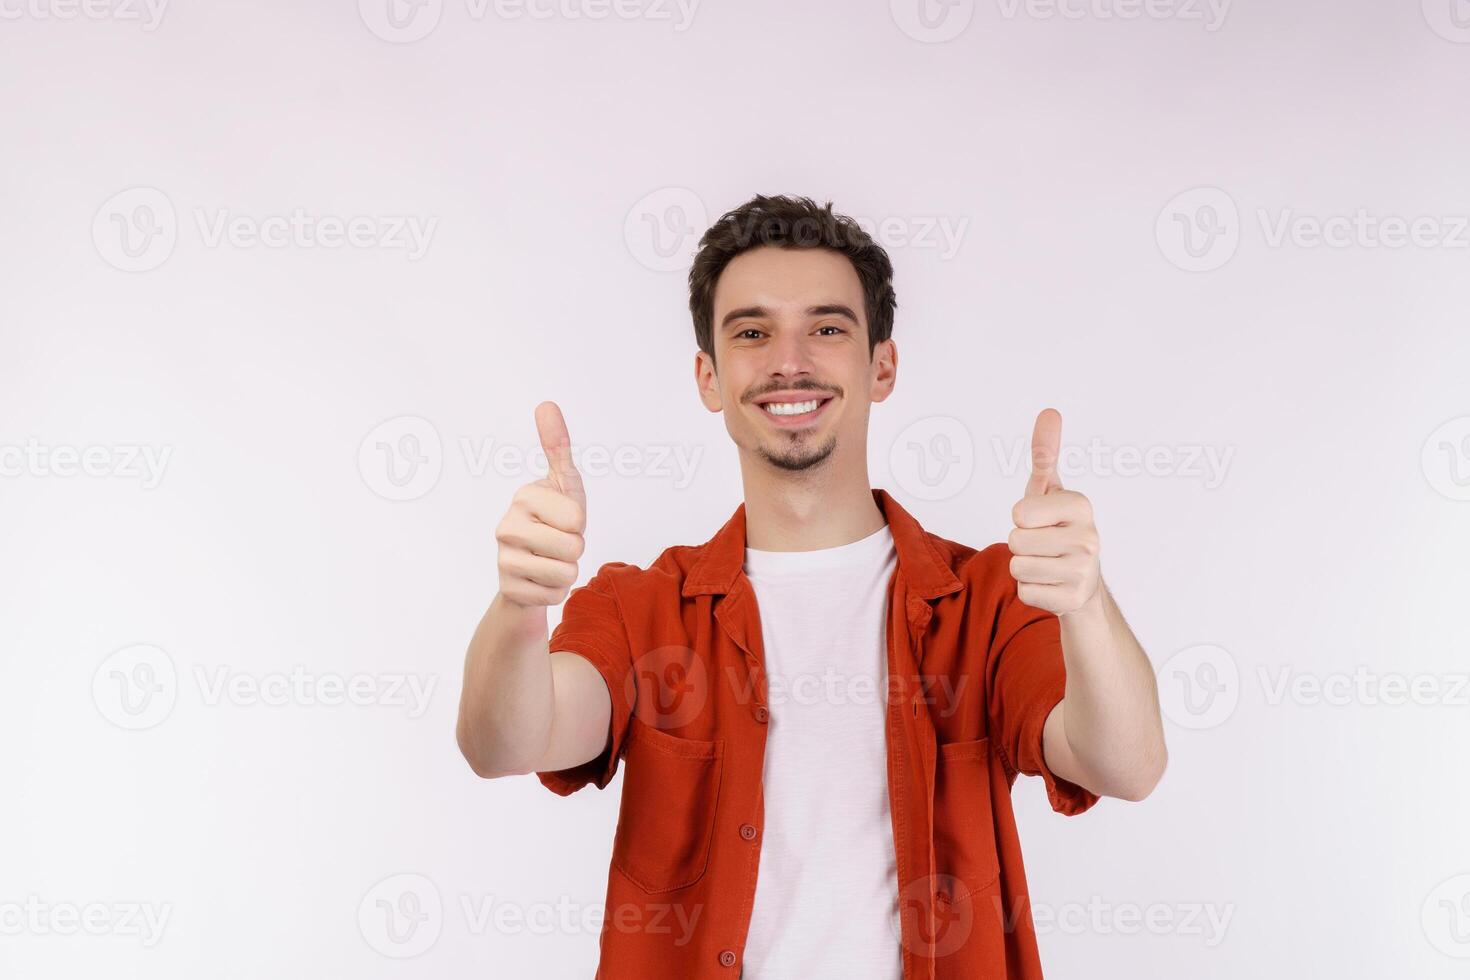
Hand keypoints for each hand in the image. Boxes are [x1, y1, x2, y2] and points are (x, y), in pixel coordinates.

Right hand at [493, 401, 587, 608]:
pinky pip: (555, 595)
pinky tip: (539, 581)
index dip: (578, 522)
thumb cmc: (552, 522)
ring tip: (548, 561)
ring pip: (566, 573)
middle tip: (557, 544)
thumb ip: (557, 446)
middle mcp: (506, 526)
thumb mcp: (563, 485)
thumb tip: (546, 403)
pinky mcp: (508, 589)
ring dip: (566, 571)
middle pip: (574, 546)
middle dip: (575, 549)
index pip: (577, 516)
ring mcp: (503, 560)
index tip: (562, 520)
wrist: (527, 570)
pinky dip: (555, 591)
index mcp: (524, 496)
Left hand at [1007, 408, 1101, 616]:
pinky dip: (1030, 590)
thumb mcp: (1050, 491)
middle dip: (1020, 544)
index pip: (1020, 512)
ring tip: (1046, 564)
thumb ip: (1046, 453)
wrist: (1081, 582)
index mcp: (1081, 506)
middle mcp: (1089, 538)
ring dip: (1024, 567)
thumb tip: (1049, 412)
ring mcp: (1083, 571)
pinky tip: (1050, 584)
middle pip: (1015, 540)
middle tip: (1042, 545)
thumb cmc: (1058, 529)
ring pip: (1018, 567)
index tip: (1040, 520)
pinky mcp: (1072, 600)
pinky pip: (1024, 591)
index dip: (1021, 517)